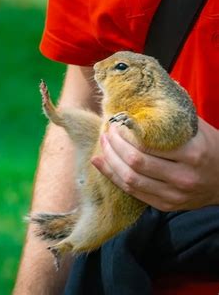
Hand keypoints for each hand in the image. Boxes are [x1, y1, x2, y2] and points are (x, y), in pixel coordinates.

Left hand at [91, 119, 218, 210]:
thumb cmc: (208, 147)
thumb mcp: (196, 128)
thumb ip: (169, 118)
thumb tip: (135, 103)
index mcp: (192, 154)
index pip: (148, 144)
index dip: (126, 133)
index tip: (116, 122)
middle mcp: (184, 177)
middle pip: (136, 162)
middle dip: (114, 145)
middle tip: (107, 131)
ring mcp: (175, 195)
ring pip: (131, 180)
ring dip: (110, 161)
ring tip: (103, 144)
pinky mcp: (166, 205)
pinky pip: (132, 192)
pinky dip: (113, 176)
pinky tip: (101, 163)